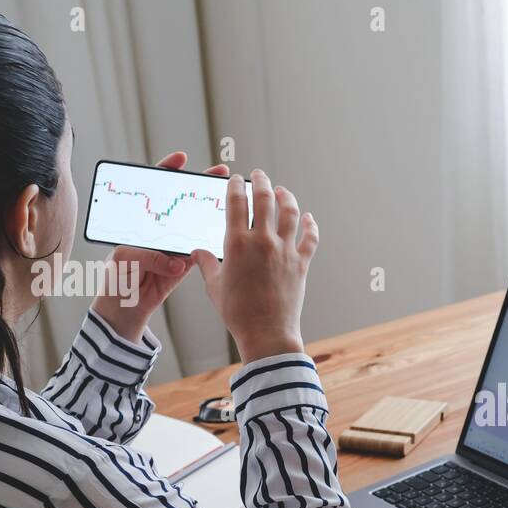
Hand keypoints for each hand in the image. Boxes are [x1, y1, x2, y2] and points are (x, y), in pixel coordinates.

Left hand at [93, 151, 228, 342]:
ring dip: (211, 210)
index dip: (167, 170)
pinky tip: (227, 228)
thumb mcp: (125, 260)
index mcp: (141, 220)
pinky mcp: (184, 264)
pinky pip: (201, 250)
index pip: (154, 188)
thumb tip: (176, 262)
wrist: (125, 307)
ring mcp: (173, 244)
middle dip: (200, 185)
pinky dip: (213, 241)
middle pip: (181, 200)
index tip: (180, 159)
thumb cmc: (117, 278)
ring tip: (231, 196)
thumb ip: (148, 255)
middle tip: (219, 172)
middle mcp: (159, 228)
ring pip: (195, 222)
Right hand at [193, 169, 317, 362]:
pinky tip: (308, 217)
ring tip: (282, 190)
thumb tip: (197, 252)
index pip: (235, 202)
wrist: (266, 332)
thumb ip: (205, 264)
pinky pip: (310, 238)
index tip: (236, 179)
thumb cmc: (237, 311)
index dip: (235, 185)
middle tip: (259, 175)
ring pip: (290, 212)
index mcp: (236, 243)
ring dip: (286, 197)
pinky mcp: (301, 263)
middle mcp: (262, 241)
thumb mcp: (214, 286)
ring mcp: (285, 251)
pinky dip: (310, 225)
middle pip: (264, 199)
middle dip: (261, 182)